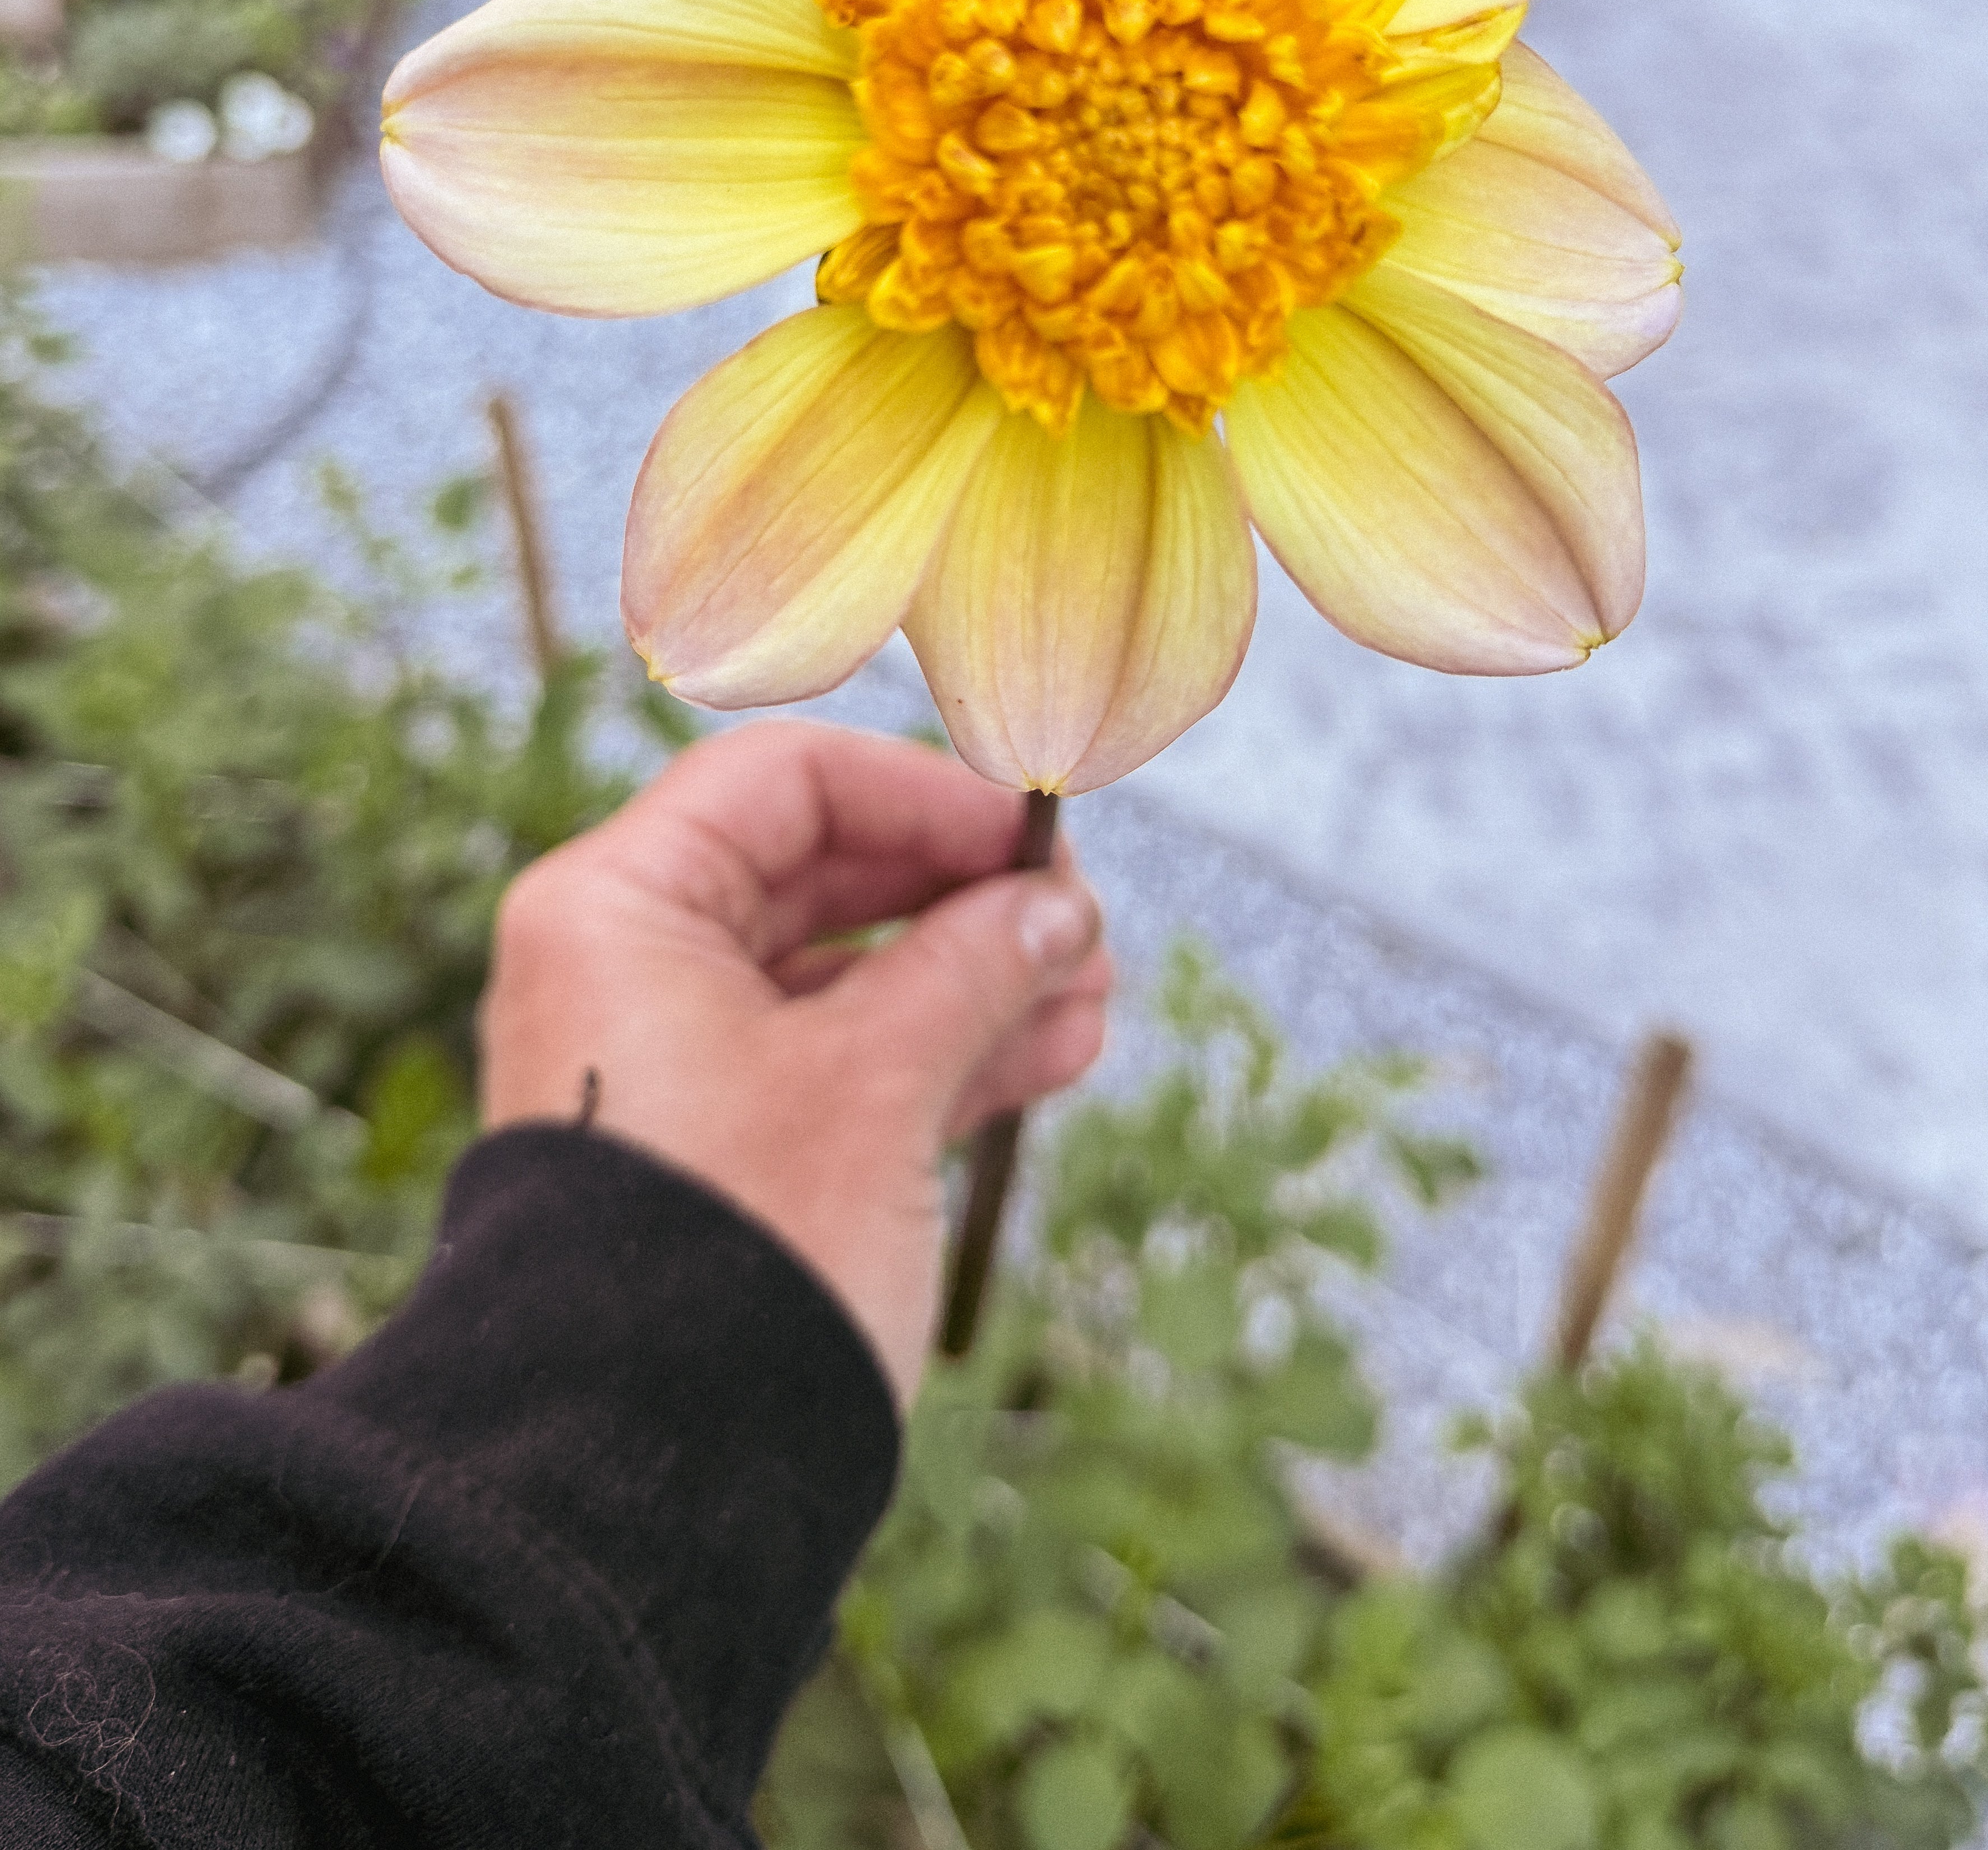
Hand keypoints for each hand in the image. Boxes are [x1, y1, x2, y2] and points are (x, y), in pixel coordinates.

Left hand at [479, 722, 1110, 1406]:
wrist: (649, 1479)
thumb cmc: (743, 1246)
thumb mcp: (878, 1080)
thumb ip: (973, 967)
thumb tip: (1051, 910)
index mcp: (618, 911)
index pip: (783, 786)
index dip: (921, 796)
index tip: (1032, 836)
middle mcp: (628, 973)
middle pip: (820, 877)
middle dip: (964, 899)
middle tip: (1083, 926)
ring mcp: (673, 1067)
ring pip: (844, 979)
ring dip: (974, 979)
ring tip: (1091, 999)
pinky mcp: (720, 1151)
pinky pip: (840, 1066)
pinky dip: (940, 1053)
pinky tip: (1053, 1054)